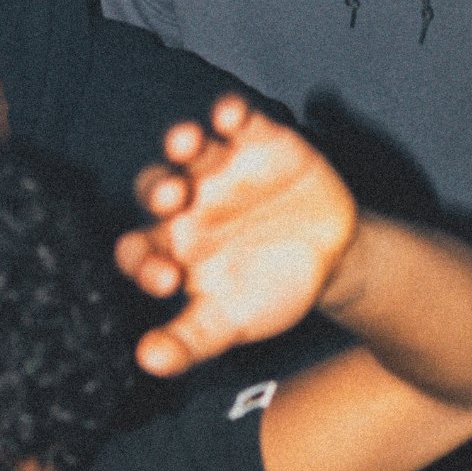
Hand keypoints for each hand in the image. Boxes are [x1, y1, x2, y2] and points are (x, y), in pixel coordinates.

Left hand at [116, 94, 356, 377]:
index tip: (166, 280)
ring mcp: (219, 167)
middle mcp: (188, 203)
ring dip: (183, 141)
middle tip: (172, 199)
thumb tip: (149, 359)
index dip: (142, 260)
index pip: (139, 249)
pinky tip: (230, 113)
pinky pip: (236, 119)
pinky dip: (231, 110)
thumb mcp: (231, 322)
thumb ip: (190, 341)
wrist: (332, 258)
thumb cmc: (269, 289)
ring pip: (189, 147)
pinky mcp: (255, 139)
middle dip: (158, 189)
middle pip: (156, 187)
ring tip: (187, 143)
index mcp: (172, 248)